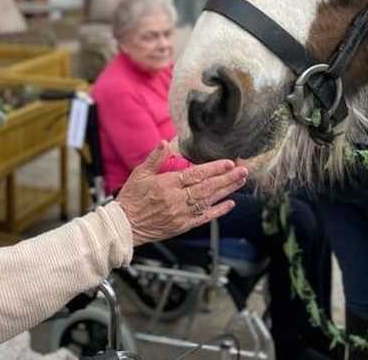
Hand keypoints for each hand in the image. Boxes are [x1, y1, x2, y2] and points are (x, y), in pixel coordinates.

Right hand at [117, 142, 246, 245]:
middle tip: (243, 171)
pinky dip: (218, 211)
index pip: (195, 175)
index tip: (228, 163)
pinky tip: (230, 203)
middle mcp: (177, 200)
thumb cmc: (132, 199)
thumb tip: (166, 142)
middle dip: (227, 178)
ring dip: (227, 191)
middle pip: (207, 187)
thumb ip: (155, 158)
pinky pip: (204, 218)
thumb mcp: (140, 173)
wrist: (125, 226)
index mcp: (167, 185)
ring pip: (209, 201)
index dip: (213, 169)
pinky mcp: (183, 225)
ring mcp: (182, 214)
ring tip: (241, 181)